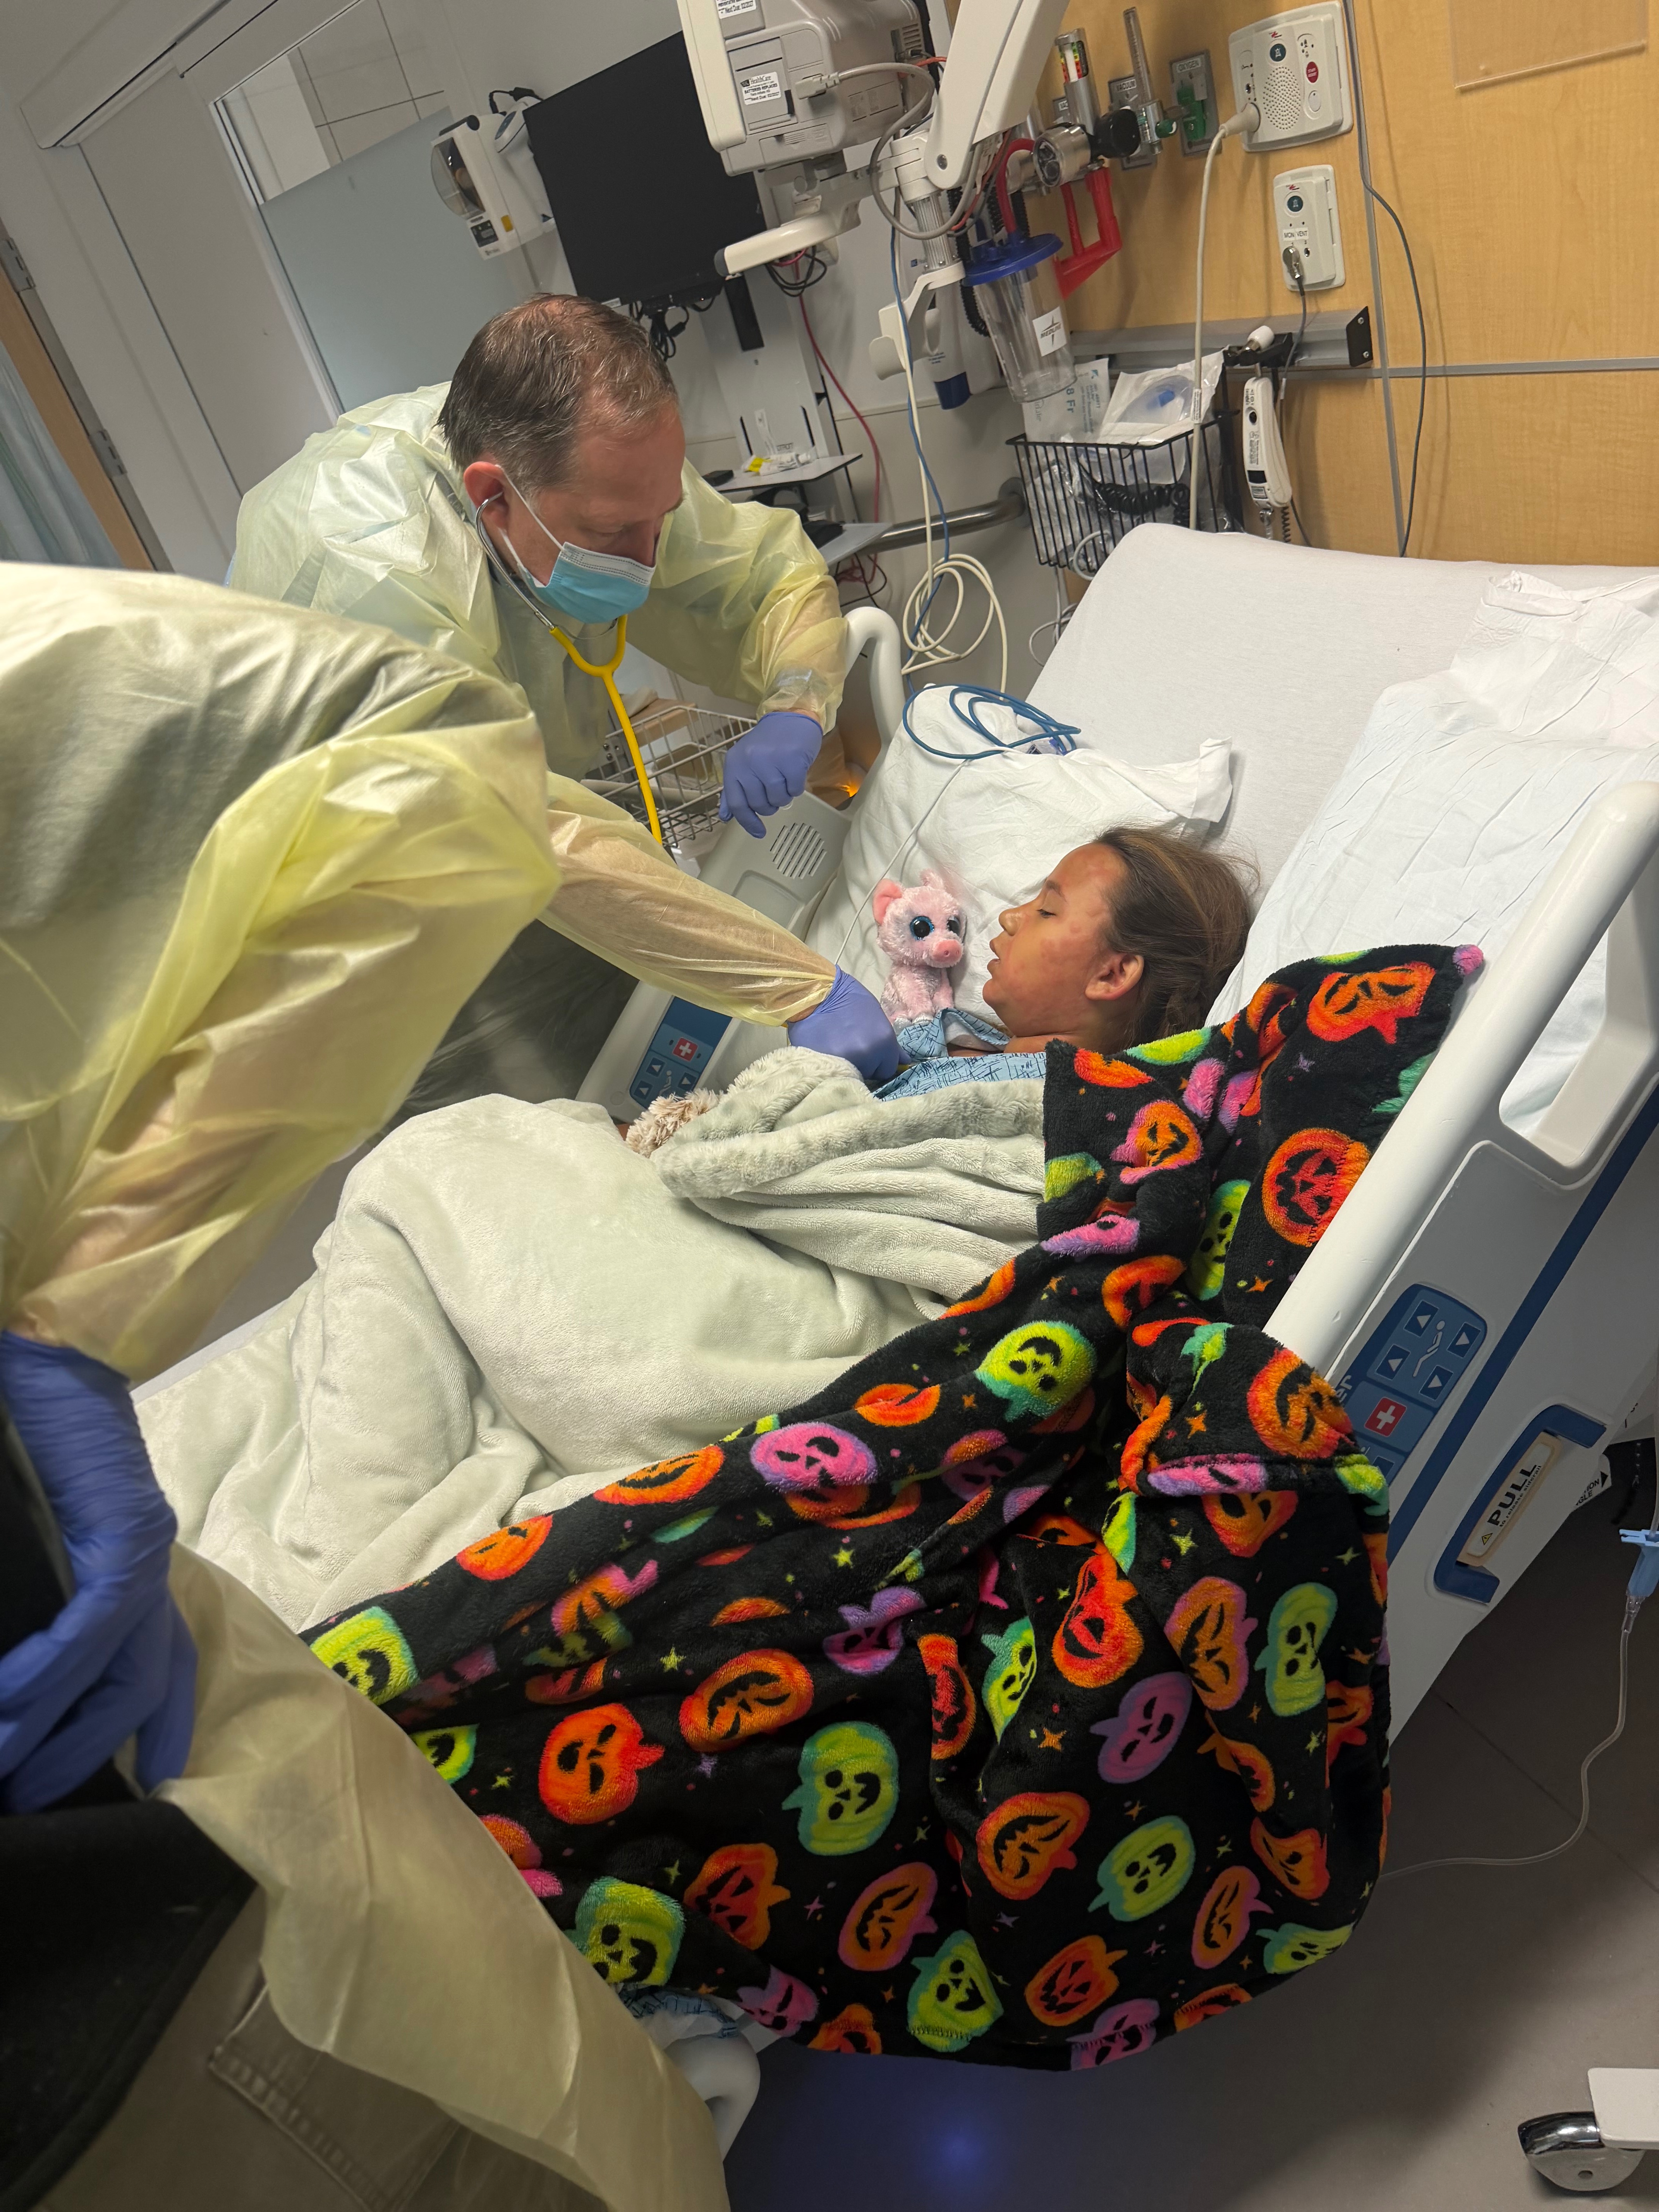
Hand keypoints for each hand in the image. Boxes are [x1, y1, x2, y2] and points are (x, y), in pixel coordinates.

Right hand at [0, 1334, 196, 1812]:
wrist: (40, 1349)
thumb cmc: (24, 1433)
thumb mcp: (35, 1534)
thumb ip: (37, 1598)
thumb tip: (9, 1673)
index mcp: (129, 1560)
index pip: (156, 1662)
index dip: (156, 1727)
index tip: (147, 1783)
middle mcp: (147, 1559)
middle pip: (143, 1684)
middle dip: (89, 1752)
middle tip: (31, 1801)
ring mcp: (140, 1543)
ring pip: (118, 1667)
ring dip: (58, 1728)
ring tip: (5, 1774)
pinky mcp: (120, 1526)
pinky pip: (93, 1624)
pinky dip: (49, 1671)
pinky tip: (6, 1705)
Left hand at [719, 711, 820, 837]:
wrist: (791, 717)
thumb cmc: (768, 743)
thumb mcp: (745, 763)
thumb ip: (735, 789)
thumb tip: (726, 816)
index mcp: (734, 764)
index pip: (737, 803)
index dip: (747, 821)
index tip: (758, 832)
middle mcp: (749, 762)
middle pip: (760, 804)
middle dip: (770, 805)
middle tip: (775, 791)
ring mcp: (770, 761)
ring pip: (778, 800)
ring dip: (784, 795)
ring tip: (785, 779)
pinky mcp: (792, 761)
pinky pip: (795, 790)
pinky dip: (797, 787)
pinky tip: (795, 773)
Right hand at [786, 968, 900, 1085]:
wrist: (817, 993)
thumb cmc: (849, 1000)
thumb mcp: (877, 1016)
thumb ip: (890, 1043)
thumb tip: (906, 1061)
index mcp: (884, 1042)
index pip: (887, 1069)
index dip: (878, 1061)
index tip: (867, 1051)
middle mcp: (869, 1055)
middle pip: (870, 1074)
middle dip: (864, 1064)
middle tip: (850, 1046)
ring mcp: (847, 1062)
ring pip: (853, 1076)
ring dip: (848, 1066)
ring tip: (837, 1048)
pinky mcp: (826, 1065)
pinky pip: (835, 1076)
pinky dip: (833, 1068)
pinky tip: (827, 1054)